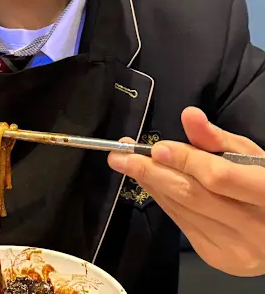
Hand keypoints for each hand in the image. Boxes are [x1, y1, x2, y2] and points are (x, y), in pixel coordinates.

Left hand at [108, 107, 264, 276]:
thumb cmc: (264, 184)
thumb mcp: (250, 156)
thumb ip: (216, 138)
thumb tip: (189, 115)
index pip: (217, 177)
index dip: (184, 160)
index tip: (156, 148)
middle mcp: (251, 228)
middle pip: (191, 195)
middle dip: (150, 172)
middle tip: (120, 155)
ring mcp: (233, 248)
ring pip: (181, 209)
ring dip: (150, 183)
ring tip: (127, 162)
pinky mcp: (215, 256)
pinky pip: (180, 221)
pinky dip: (162, 199)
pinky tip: (149, 181)